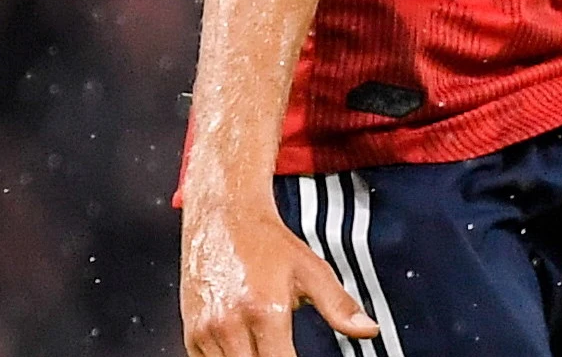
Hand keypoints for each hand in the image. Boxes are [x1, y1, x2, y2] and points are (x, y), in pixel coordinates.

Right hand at [181, 197, 379, 356]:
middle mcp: (229, 325)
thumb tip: (370, 330)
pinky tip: (246, 350)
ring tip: (266, 349)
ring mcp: (205, 332)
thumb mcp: (312, 270)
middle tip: (284, 351)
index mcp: (264, 312)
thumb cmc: (269, 243)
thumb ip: (340, 306)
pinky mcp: (190, 334)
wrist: (223, 218)